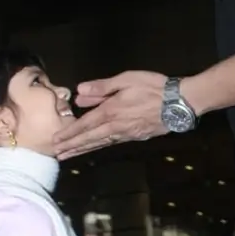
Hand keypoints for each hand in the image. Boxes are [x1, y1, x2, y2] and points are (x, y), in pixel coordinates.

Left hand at [53, 71, 167, 159]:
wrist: (179, 103)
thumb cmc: (153, 87)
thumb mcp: (126, 79)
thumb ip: (102, 87)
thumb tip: (79, 92)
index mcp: (110, 111)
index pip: (84, 125)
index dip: (69, 133)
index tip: (55, 141)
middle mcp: (115, 126)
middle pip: (89, 139)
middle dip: (71, 146)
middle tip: (56, 155)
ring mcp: (126, 134)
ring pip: (99, 144)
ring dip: (82, 150)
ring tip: (68, 156)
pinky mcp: (136, 136)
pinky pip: (112, 143)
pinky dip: (99, 147)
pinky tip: (94, 148)